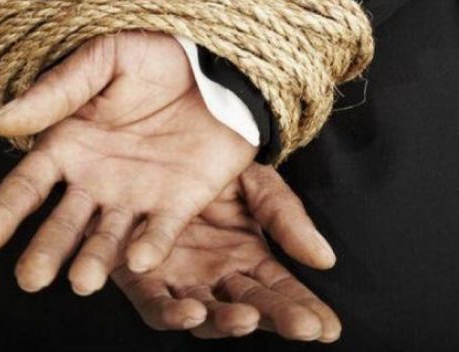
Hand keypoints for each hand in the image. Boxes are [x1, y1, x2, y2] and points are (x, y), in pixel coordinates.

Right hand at [0, 31, 257, 293]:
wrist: (214, 68)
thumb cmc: (154, 57)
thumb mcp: (104, 61)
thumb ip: (58, 91)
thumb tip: (1, 122)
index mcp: (69, 147)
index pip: (27, 186)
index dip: (4, 212)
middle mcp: (95, 180)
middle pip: (64, 223)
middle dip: (46, 250)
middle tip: (30, 278)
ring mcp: (136, 196)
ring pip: (108, 237)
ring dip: (95, 261)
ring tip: (82, 282)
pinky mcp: (177, 203)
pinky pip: (162, 229)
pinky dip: (151, 245)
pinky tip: (141, 258)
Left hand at [112, 163, 339, 341]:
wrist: (157, 142)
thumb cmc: (210, 165)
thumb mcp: (254, 184)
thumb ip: (284, 217)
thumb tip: (324, 260)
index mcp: (247, 256)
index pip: (281, 290)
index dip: (304, 309)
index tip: (328, 328)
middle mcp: (215, 276)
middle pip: (249, 307)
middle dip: (276, 319)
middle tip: (301, 327)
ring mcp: (179, 279)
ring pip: (204, 315)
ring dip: (224, 322)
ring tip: (245, 318)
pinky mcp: (141, 277)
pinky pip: (154, 302)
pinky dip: (170, 313)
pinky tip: (190, 311)